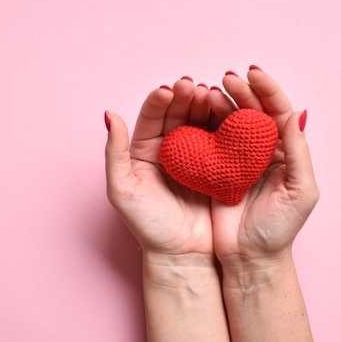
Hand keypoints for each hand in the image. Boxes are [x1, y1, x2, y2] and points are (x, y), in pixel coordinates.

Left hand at [104, 78, 213, 255]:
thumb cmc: (148, 227)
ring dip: (206, 106)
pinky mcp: (217, 167)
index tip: (170, 89)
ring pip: (200, 122)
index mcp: (145, 150)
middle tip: (194, 86)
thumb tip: (110, 116)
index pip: (152, 116)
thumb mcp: (122, 191)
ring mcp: (196, 156)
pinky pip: (220, 140)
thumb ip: (114, 154)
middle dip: (185, 98)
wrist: (182, 255)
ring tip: (212, 94)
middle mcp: (170, 149)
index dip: (160, 100)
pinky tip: (230, 114)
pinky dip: (224, 125)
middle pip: (178, 114)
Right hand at [209, 67, 319, 267]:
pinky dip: (202, 124)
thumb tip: (297, 113)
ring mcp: (236, 159)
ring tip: (210, 91)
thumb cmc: (279, 230)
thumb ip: (298, 152)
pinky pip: (208, 140)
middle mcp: (260, 151)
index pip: (278, 112)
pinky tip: (196, 112)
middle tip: (227, 79)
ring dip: (220, 103)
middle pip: (252, 111)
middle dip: (241, 91)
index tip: (253, 74)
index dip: (267, 90)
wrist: (250, 259)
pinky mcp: (214, 169)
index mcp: (284, 151)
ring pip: (228, 121)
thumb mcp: (301, 191)